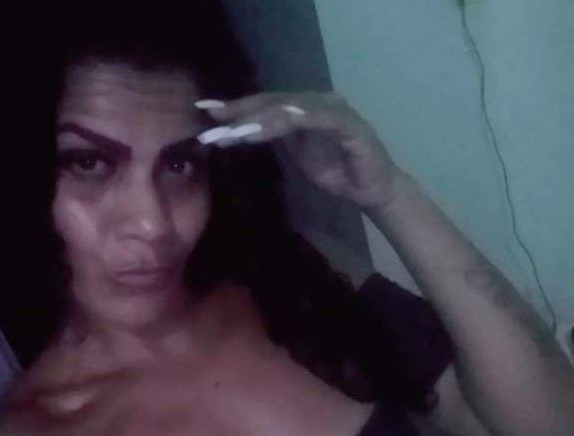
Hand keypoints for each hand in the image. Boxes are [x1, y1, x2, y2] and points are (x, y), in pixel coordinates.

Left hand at [196, 91, 403, 211]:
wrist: (372, 190)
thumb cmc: (336, 172)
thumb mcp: (295, 155)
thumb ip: (273, 139)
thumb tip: (236, 133)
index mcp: (301, 109)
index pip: (264, 105)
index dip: (236, 108)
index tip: (206, 114)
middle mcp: (316, 103)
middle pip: (273, 102)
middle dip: (240, 114)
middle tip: (212, 124)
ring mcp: (333, 111)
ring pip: (291, 110)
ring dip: (261, 121)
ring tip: (235, 133)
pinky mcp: (350, 126)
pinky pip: (320, 119)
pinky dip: (299, 119)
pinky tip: (277, 123)